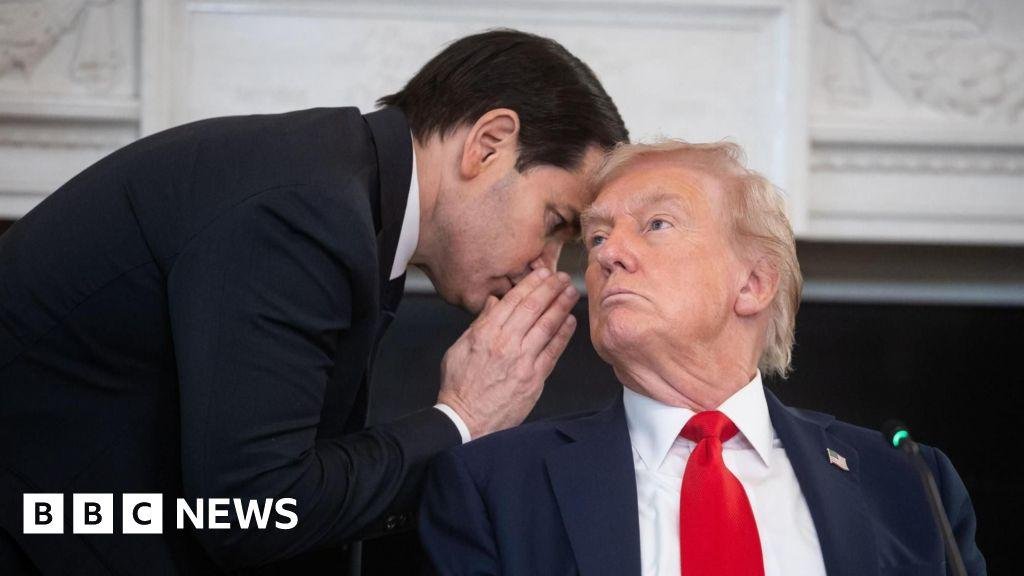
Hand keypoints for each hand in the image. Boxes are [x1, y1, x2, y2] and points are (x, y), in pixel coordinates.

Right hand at [437, 268, 578, 438]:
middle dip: (551, 289)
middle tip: (562, 278)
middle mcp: (506, 344)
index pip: (513, 301)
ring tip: (571, 293)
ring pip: (547, 326)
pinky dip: (563, 335)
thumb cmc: (460, 387)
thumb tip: (495, 303)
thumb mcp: (460, 348)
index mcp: (486, 334)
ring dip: (561, 307)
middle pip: (533, 309)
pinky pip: (553, 352)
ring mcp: (522, 361)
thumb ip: (480, 324)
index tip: (542, 273)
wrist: (466, 420)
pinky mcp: (534, 378)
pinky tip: (570, 322)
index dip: (531, 284)